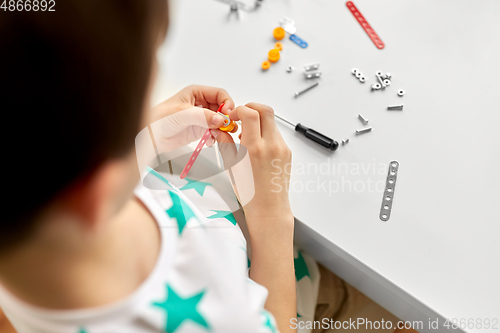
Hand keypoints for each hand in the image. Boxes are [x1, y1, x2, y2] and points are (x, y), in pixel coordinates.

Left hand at [149, 85, 236, 151]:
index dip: (227, 103)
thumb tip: (220, 120)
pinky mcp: (199, 130)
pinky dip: (215, 137)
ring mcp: (201, 118)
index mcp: (197, 93)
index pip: (220, 94)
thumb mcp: (183, 114)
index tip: (228, 114)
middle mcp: (201, 104)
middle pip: (222, 109)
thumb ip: (203, 116)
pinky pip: (214, 133)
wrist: (151, 136)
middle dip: (226, 118)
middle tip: (227, 127)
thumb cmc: (160, 118)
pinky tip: (209, 140)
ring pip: (220, 122)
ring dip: (222, 129)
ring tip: (218, 135)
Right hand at [213, 103, 292, 225]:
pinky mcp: (287, 152)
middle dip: (252, 108)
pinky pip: (276, 134)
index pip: (251, 114)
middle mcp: (271, 146)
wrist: (269, 208)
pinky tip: (256, 146)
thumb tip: (220, 129)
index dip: (240, 109)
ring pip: (271, 122)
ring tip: (246, 136)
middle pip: (266, 111)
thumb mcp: (232, 166)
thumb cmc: (250, 193)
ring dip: (258, 122)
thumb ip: (225, 143)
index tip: (233, 116)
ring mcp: (282, 148)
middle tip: (241, 117)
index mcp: (255, 148)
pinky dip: (265, 133)